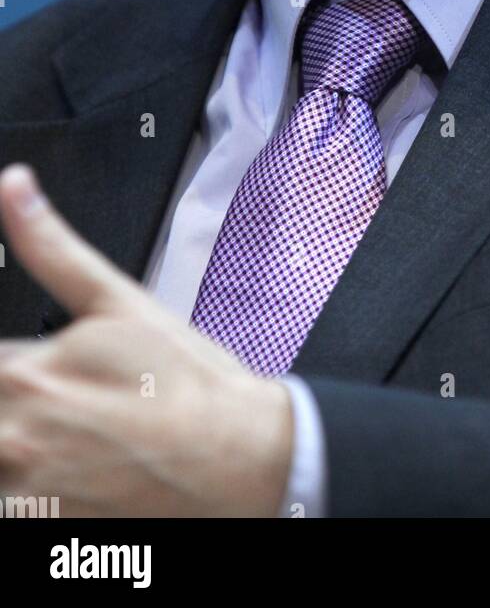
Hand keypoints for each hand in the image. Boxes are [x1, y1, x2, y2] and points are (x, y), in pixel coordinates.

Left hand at [0, 163, 293, 516]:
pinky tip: (80, 474)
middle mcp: (17, 432)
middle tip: (79, 404)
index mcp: (27, 368)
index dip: (16, 367)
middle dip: (18, 404)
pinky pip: (15, 502)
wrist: (243, 461)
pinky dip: (32, 491)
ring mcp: (29, 489)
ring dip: (20, 448)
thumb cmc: (192, 385)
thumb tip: (14, 185)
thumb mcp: (122, 302)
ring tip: (83, 440)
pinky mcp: (44, 528)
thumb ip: (52, 246)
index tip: (46, 374)